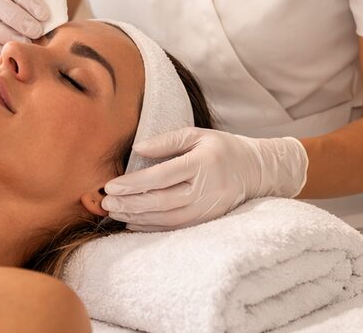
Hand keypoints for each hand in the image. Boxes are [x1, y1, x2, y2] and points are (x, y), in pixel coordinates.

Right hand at [0, 0, 49, 59]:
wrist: (8, 30)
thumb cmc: (28, 17)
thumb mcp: (33, 8)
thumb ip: (40, 12)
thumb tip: (55, 24)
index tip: (45, 16)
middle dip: (16, 17)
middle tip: (35, 32)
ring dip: (3, 33)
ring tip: (23, 43)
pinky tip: (8, 52)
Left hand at [100, 127, 308, 230]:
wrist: (256, 171)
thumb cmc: (221, 148)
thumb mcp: (197, 134)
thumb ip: (166, 140)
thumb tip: (137, 148)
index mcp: (202, 164)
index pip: (161, 176)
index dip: (134, 183)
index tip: (111, 185)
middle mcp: (206, 190)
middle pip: (162, 201)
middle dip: (130, 204)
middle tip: (106, 202)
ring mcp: (208, 208)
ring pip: (167, 219)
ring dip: (138, 218)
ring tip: (115, 212)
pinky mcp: (208, 220)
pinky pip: (176, 227)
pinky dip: (153, 228)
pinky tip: (133, 223)